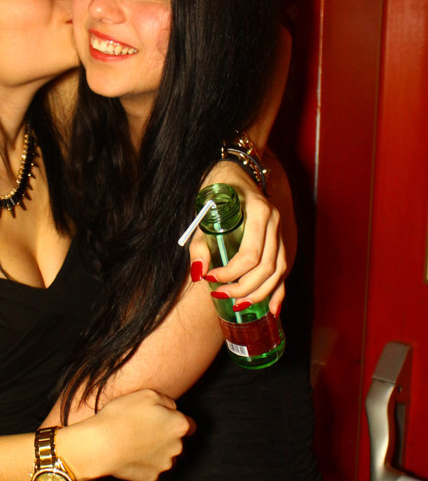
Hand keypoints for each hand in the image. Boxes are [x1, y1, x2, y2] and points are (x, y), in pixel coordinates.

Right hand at [62, 388, 194, 480]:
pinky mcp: (150, 478)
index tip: (161, 419)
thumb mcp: (147, 394)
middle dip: (164, 436)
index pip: (188, 424)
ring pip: (164, 456)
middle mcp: (177, 448)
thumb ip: (166, 401)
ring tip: (134, 442)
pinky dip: (142, 463)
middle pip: (176, 441)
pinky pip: (149, 469)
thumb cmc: (122, 416)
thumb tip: (171, 409)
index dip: (173, 420)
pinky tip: (129, 454)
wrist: (100, 445)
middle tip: (142, 429)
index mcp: (179, 426)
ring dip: (155, 450)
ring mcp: (163, 465)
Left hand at [188, 157, 292, 315]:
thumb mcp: (203, 213)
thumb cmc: (216, 190)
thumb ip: (199, 244)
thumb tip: (198, 273)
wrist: (235, 171)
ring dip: (260, 293)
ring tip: (239, 305)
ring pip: (279, 270)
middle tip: (220, 295)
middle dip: (244, 287)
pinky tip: (272, 309)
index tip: (209, 278)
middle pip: (267, 267)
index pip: (250, 255)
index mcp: (259, 212)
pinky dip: (278, 291)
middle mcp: (274, 222)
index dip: (230, 273)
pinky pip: (283, 269)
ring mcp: (280, 231)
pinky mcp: (279, 240)